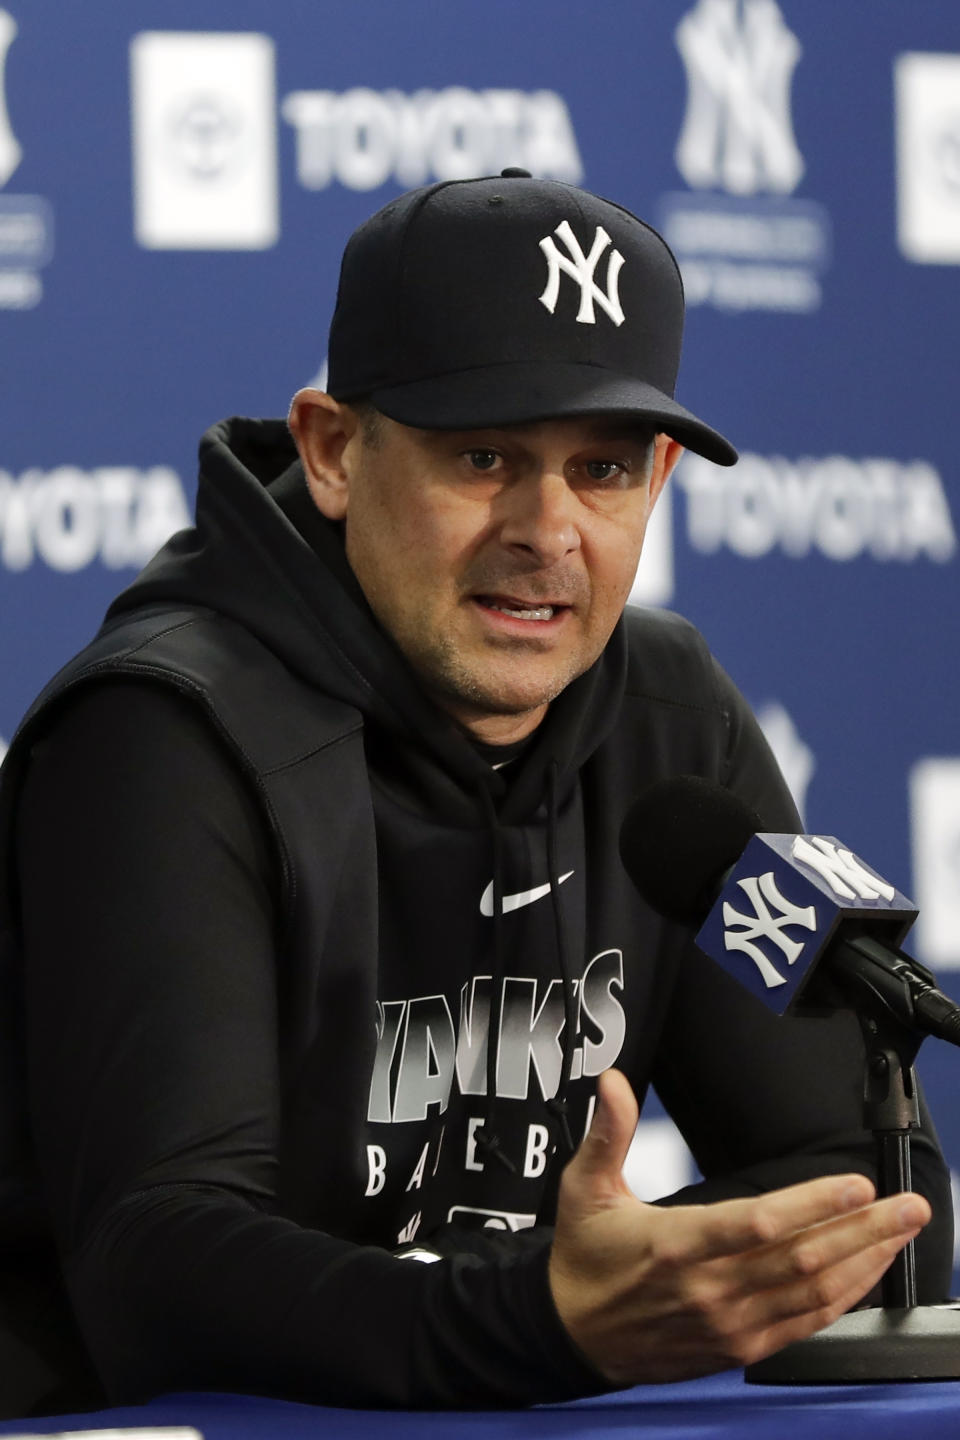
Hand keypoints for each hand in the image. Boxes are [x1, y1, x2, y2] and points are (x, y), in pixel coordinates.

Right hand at [549, 1069, 930, 1384]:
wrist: (573, 1335)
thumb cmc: (585, 1257)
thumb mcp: (585, 1188)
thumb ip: (607, 1133)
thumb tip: (612, 1082)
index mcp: (674, 1244)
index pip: (758, 1223)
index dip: (813, 1205)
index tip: (855, 1183)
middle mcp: (709, 1288)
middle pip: (803, 1259)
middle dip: (865, 1230)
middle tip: (909, 1205)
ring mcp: (728, 1322)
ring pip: (813, 1293)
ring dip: (865, 1262)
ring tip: (902, 1232)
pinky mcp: (738, 1346)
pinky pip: (804, 1324)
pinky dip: (844, 1300)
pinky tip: (867, 1274)